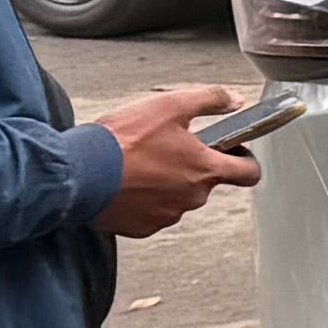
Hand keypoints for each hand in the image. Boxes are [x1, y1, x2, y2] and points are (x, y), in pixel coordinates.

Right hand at [91, 85, 260, 239]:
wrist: (77, 173)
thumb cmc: (123, 140)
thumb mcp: (170, 105)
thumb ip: (210, 100)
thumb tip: (236, 101)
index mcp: (205, 170)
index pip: (249, 173)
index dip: (245, 160)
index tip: (234, 151)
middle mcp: (192, 198)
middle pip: (206, 182)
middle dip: (193, 166)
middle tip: (168, 148)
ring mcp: (167, 215)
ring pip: (178, 198)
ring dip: (167, 183)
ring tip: (140, 164)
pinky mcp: (141, 228)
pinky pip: (152, 213)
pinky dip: (144, 200)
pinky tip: (125, 183)